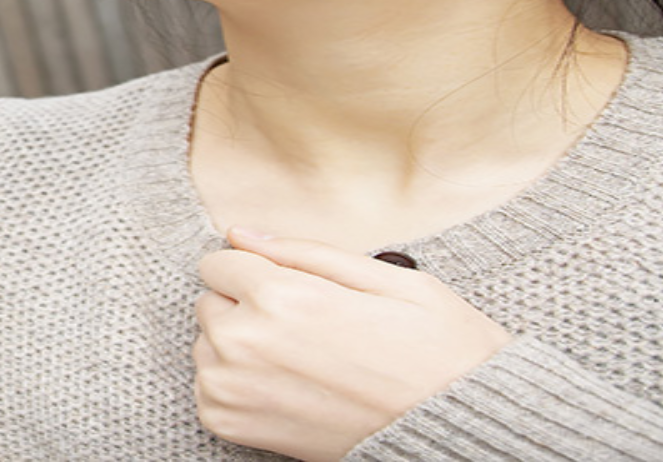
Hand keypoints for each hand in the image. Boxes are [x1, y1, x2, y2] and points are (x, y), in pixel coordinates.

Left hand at [192, 228, 511, 460]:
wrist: (456, 429)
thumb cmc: (434, 351)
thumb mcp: (384, 279)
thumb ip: (302, 252)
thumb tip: (239, 233)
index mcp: (280, 297)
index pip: (219, 262)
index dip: (256, 269)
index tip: (290, 288)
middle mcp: (245, 343)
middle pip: (210, 303)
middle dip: (246, 306)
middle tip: (305, 327)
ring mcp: (233, 390)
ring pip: (207, 346)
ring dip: (240, 347)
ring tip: (302, 359)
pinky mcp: (233, 427)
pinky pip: (209, 390)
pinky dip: (238, 386)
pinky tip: (289, 387)